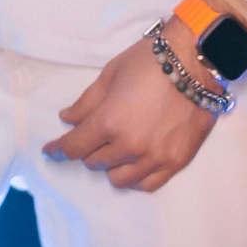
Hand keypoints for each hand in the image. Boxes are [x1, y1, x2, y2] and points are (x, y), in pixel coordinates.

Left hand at [41, 16, 219, 192]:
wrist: (196, 61)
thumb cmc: (149, 62)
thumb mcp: (110, 74)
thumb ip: (87, 102)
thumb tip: (67, 119)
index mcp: (110, 121)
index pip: (75, 146)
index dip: (58, 149)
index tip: (51, 150)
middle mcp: (130, 145)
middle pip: (94, 162)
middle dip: (88, 149)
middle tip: (94, 135)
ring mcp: (154, 157)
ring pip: (118, 178)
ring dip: (110, 165)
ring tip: (115, 148)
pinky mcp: (175, 162)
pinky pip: (146, 184)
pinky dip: (134, 176)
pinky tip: (132, 164)